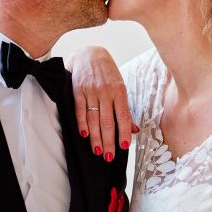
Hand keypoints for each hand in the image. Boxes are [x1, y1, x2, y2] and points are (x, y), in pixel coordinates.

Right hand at [67, 46, 137, 161]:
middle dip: (108, 141)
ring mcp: (91, 91)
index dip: (123, 132)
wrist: (89, 54)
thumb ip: (125, 109)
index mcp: (119, 90)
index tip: (124, 146)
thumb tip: (134, 129)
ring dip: (95, 137)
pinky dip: (82, 123)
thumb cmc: (107, 73)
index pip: (123, 115)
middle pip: (107, 121)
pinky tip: (84, 134)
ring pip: (93, 118)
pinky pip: (80, 110)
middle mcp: (105, 91)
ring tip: (98, 151)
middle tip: (109, 157)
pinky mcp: (78, 90)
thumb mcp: (120, 86)